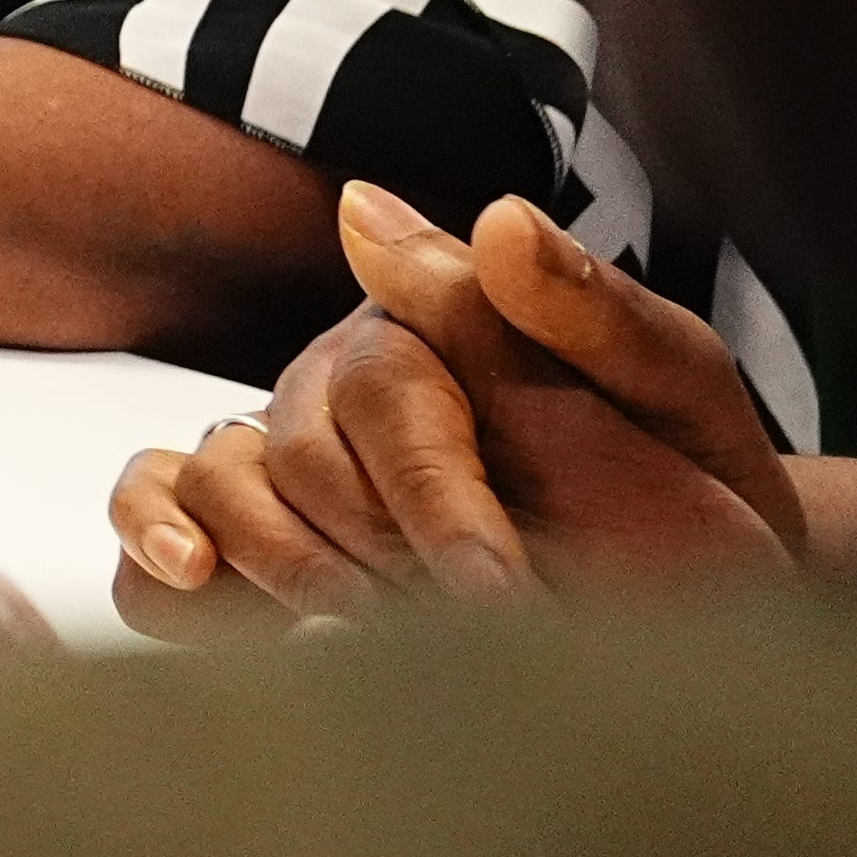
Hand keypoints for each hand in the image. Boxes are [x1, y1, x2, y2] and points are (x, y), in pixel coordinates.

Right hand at [107, 183, 818, 639]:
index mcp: (442, 324)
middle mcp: (345, 378)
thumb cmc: (700, 494)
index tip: (501, 596)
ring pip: (215, 481)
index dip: (440, 502)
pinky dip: (152, 539)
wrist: (704, 600)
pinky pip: (158, 514)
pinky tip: (192, 575)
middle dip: (377, 555)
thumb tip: (494, 214)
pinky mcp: (244, 535)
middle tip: (467, 642)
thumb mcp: (680, 393)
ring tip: (370, 638)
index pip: (392, 393)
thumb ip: (588, 305)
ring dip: (285, 565)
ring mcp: (285, 455)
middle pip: (300, 450)